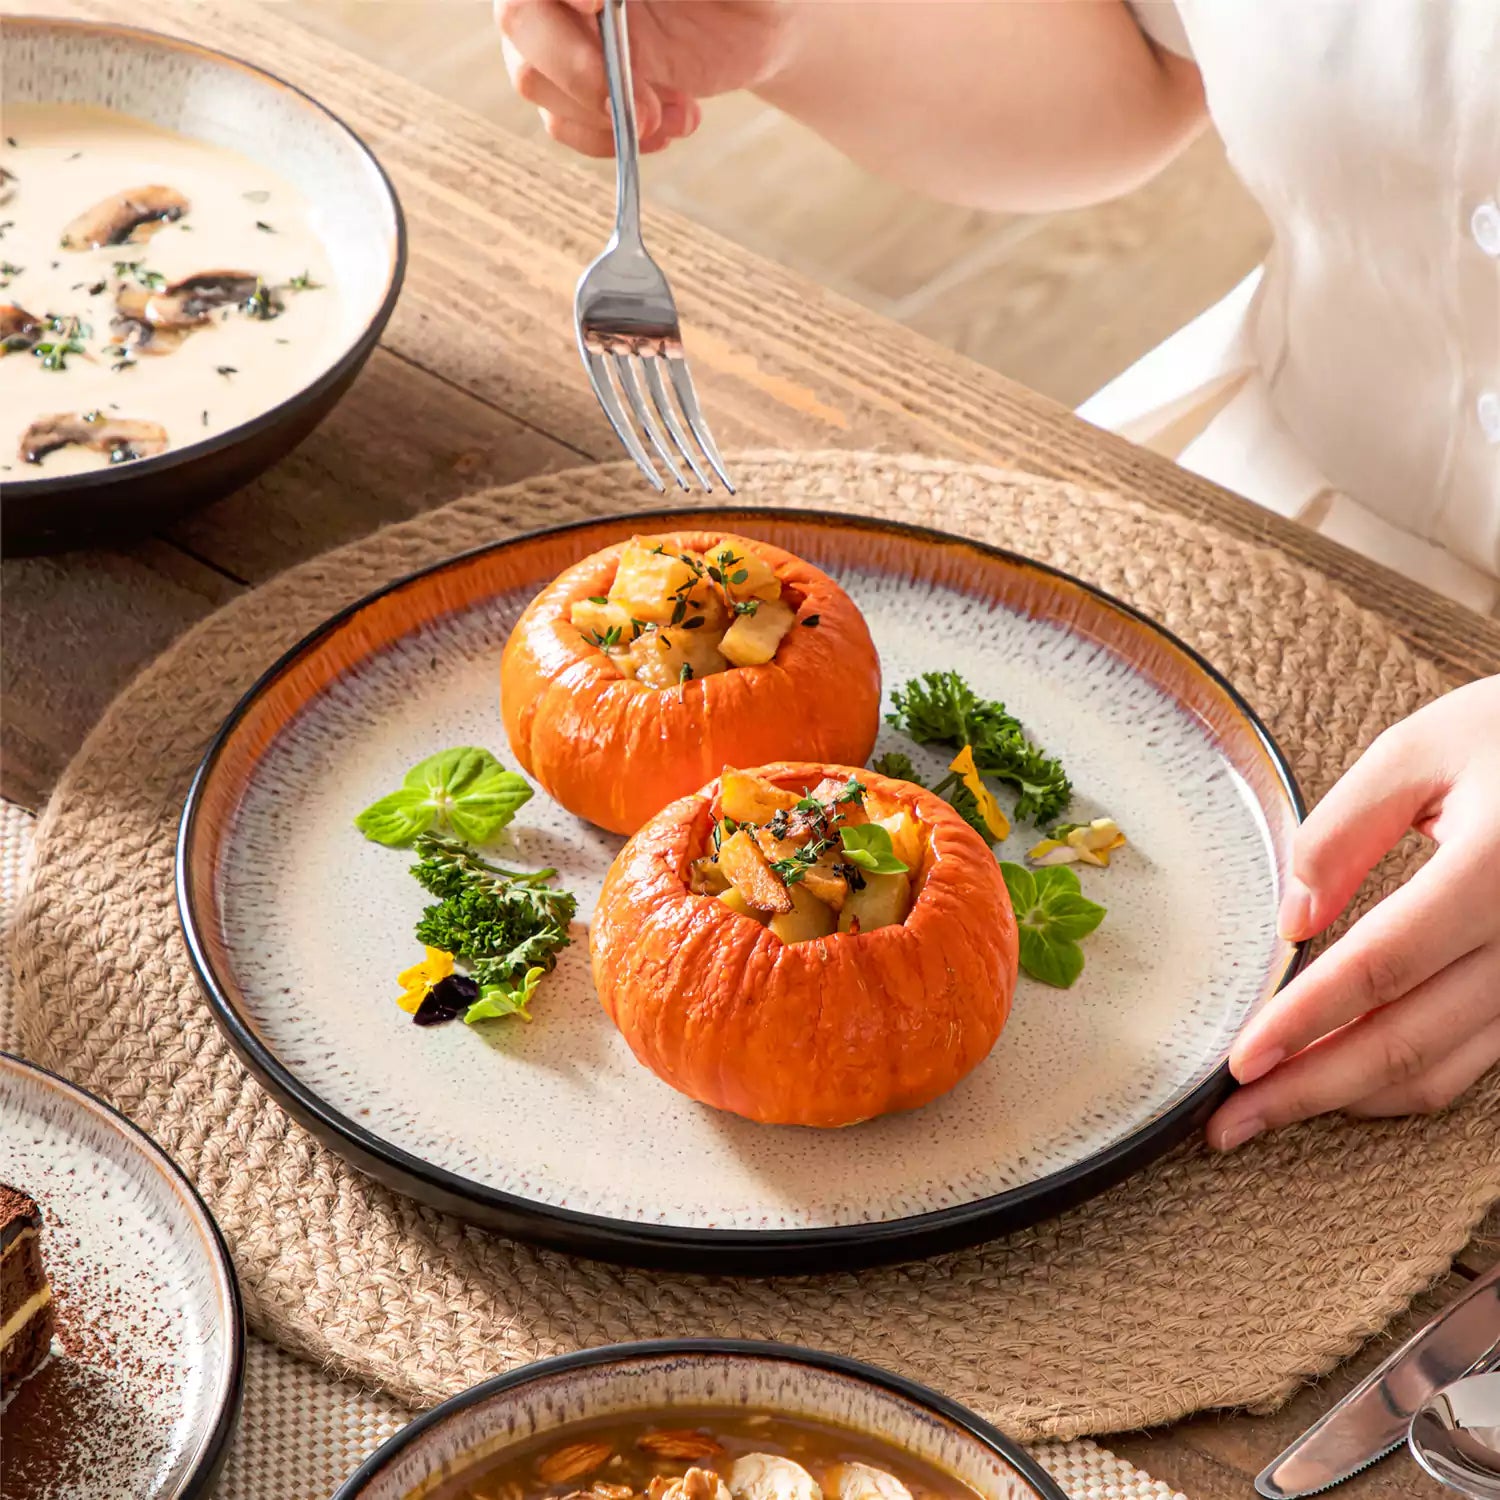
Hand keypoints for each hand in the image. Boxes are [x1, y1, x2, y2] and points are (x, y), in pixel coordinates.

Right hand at [495, 0, 786, 156]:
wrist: (762, 24)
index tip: (601, 5)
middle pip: (521, 20)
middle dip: (577, 68)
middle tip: (635, 102)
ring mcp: (566, 34)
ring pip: (533, 78)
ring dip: (600, 113)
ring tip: (671, 116)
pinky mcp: (581, 84)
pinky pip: (562, 121)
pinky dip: (609, 139)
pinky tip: (666, 130)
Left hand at [1208, 674, 1499, 1149]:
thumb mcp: (1420, 748)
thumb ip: (1345, 829)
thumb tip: (1291, 921)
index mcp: (1499, 866)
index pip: (1385, 963)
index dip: (1306, 1019)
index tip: (1239, 1061)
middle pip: (1410, 1039)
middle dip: (1310, 1090)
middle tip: (1228, 1124)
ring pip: (1445, 1066)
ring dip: (1351, 1099)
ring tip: (1267, 1112)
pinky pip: (1477, 1058)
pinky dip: (1403, 1080)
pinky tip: (1339, 1082)